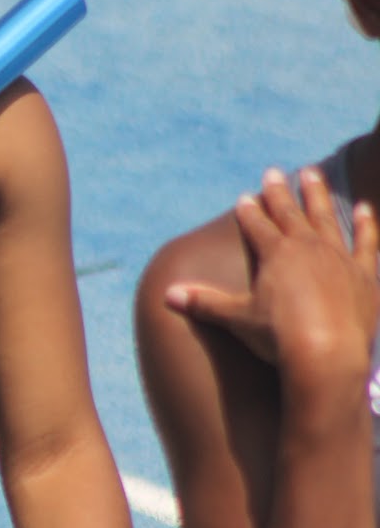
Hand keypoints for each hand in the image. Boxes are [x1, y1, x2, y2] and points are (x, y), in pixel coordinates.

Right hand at [164, 167, 378, 380]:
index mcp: (275, 253)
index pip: (257, 225)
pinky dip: (367, 225)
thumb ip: (204, 302)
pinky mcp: (364, 275)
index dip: (248, 211)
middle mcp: (306, 247)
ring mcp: (338, 258)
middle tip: (273, 172)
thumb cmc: (278, 336)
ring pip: (326, 218)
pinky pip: (366, 243)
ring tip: (313, 174)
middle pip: (289, 213)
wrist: (326, 356)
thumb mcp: (236, 318)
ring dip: (318, 195)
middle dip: (279, 192)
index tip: (243, 197)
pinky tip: (365, 209)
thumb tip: (167, 295)